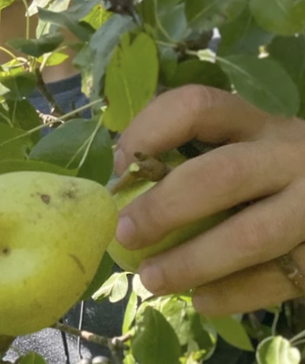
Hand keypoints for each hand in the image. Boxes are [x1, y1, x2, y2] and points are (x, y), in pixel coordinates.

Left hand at [113, 84, 304, 315]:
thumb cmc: (272, 172)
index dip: (151, 131)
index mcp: (254, 123)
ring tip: (149, 279)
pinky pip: (278, 278)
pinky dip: (233, 294)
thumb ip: (193, 158)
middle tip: (125, 233)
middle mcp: (287, 155)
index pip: (197, 107)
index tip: (121, 166)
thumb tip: (122, 185)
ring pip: (251, 235)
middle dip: (165, 207)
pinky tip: (200, 300)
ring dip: (192, 262)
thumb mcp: (242, 148)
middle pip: (222, 175)